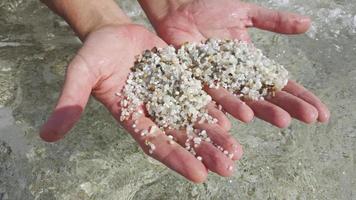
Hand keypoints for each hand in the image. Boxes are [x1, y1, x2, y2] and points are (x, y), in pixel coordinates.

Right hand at [40, 24, 242, 182]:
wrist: (114, 31)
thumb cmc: (96, 52)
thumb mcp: (81, 73)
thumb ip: (71, 101)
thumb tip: (47, 135)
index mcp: (132, 116)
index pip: (155, 143)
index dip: (176, 158)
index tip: (198, 175)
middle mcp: (154, 111)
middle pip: (182, 136)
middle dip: (204, 152)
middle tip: (228, 168)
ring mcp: (170, 96)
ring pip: (196, 119)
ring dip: (216, 135)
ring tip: (236, 150)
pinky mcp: (182, 80)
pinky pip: (201, 96)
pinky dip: (217, 107)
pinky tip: (234, 119)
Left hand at [140, 0, 329, 126]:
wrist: (180, 6)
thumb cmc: (210, 9)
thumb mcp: (246, 14)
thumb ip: (274, 22)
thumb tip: (308, 25)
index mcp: (250, 65)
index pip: (280, 84)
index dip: (300, 97)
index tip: (321, 112)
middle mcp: (235, 78)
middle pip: (266, 96)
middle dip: (288, 106)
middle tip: (310, 118)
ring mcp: (217, 81)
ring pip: (243, 100)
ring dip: (262, 110)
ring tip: (281, 119)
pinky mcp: (197, 80)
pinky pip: (212, 95)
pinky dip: (225, 106)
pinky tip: (240, 117)